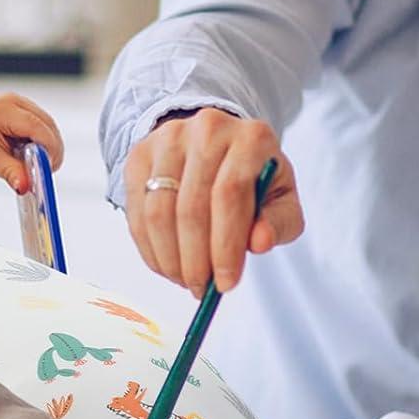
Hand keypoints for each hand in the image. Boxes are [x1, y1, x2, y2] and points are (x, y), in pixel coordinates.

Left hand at [0, 93, 63, 194]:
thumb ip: (10, 172)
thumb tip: (26, 185)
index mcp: (1, 109)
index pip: (35, 126)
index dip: (47, 147)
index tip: (49, 168)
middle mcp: (13, 101)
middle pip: (47, 124)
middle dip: (51, 149)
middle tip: (47, 171)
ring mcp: (21, 103)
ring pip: (49, 126)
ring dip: (49, 146)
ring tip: (38, 164)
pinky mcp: (27, 109)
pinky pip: (45, 126)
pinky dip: (45, 142)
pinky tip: (35, 154)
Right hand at [122, 108, 302, 295]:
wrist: (218, 143)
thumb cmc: (254, 177)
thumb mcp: (280, 198)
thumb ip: (279, 222)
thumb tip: (259, 243)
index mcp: (250, 137)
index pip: (229, 194)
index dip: (225, 245)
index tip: (226, 285)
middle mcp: (206, 128)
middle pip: (191, 205)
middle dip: (195, 259)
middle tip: (200, 289)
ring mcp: (167, 137)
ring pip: (159, 209)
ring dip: (169, 257)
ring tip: (184, 279)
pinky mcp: (141, 153)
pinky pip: (137, 208)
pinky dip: (149, 246)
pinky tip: (165, 264)